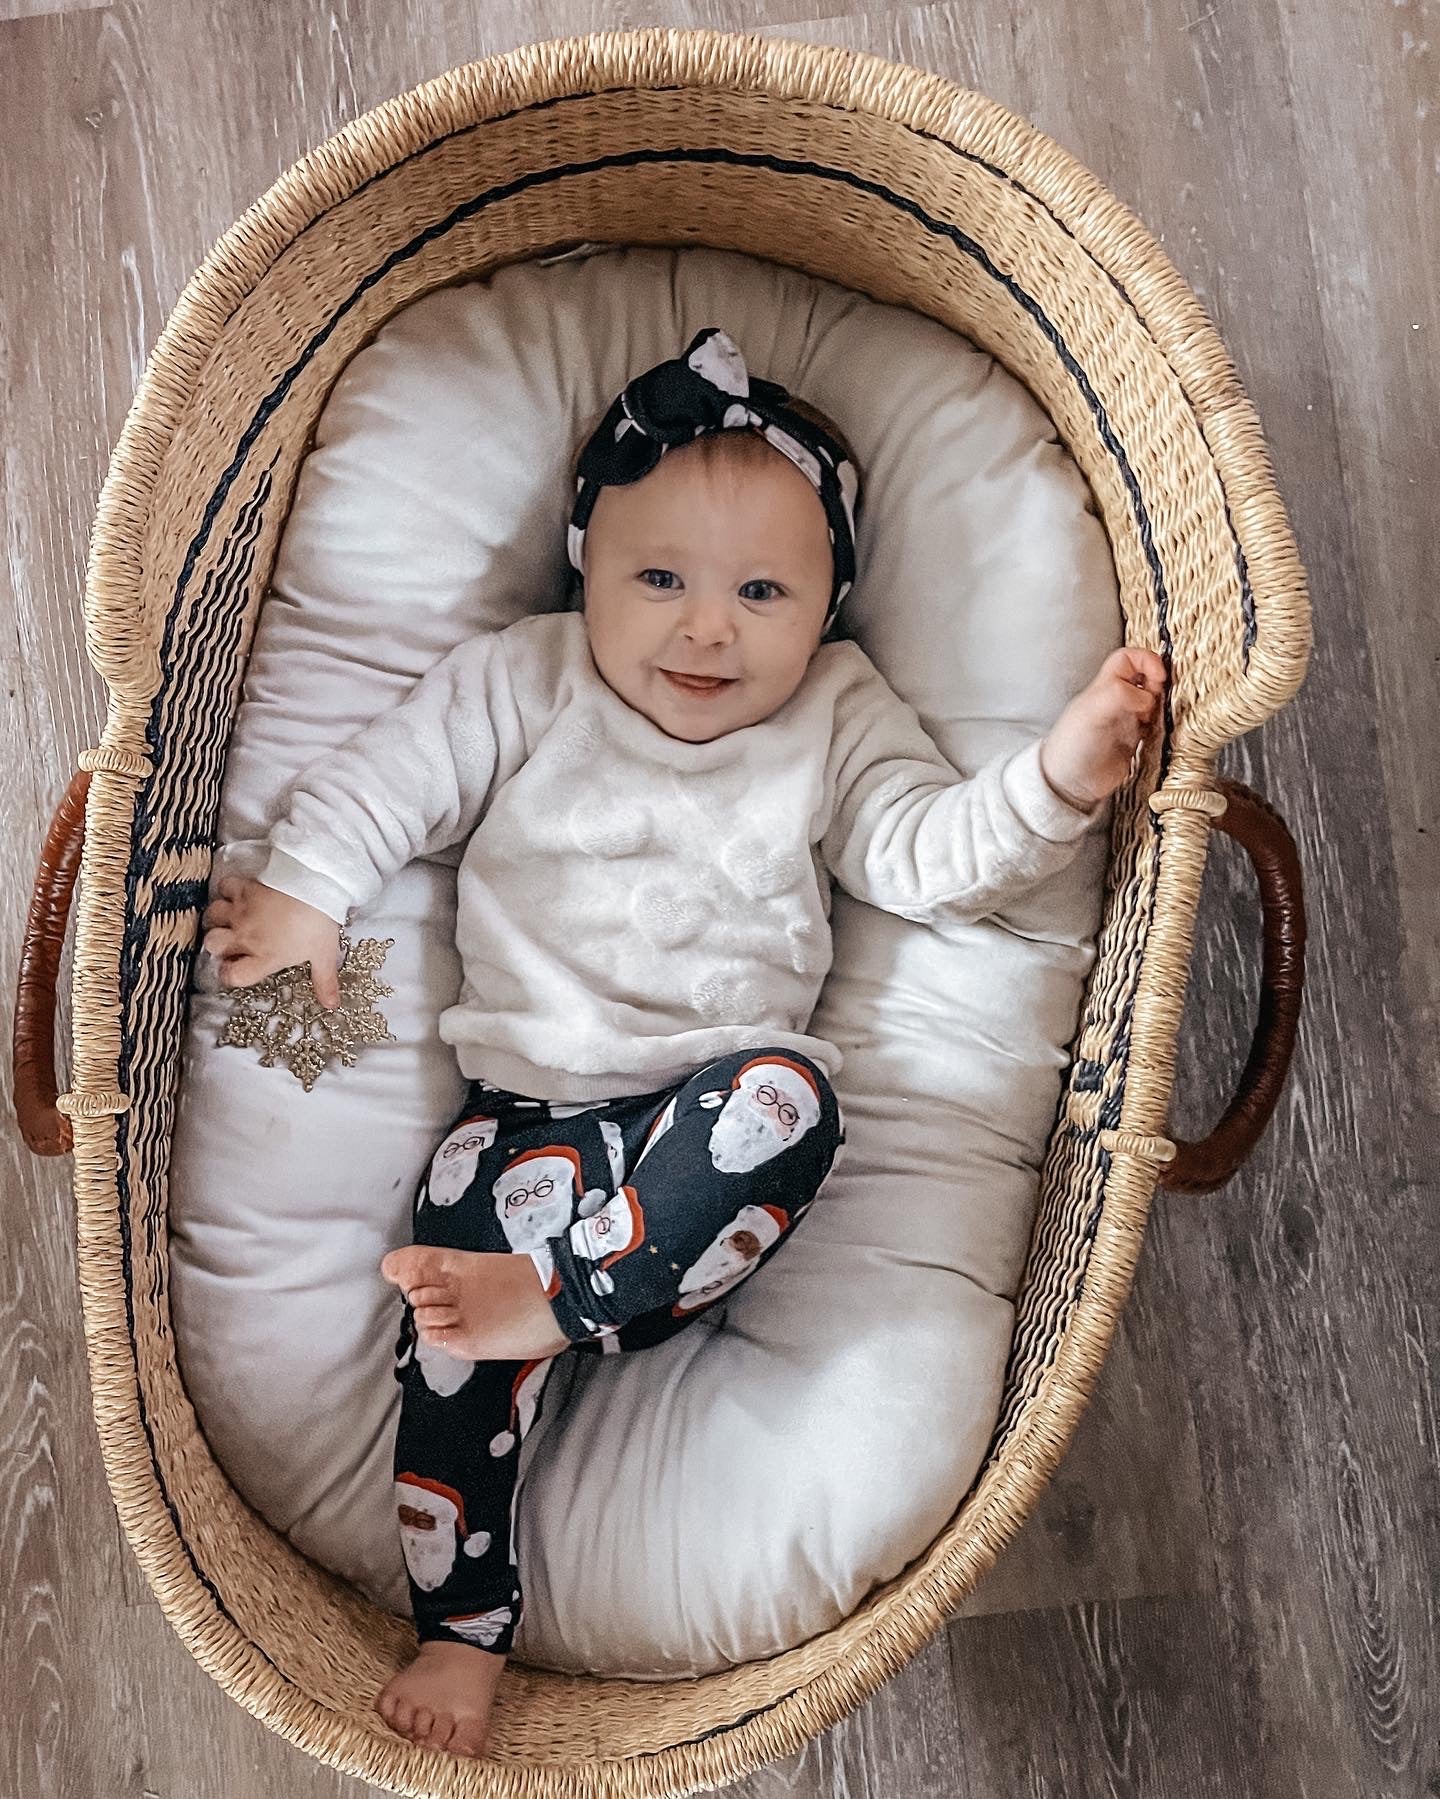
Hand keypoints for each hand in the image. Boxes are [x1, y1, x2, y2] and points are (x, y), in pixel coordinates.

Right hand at [201, 875, 343, 1008]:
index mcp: (264, 957)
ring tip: (230, 918)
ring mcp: (241, 912)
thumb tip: (331, 1005)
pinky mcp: (244, 889)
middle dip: (217, 945)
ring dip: (218, 918)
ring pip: (212, 916)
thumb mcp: (324, 956)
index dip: (228, 974)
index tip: (234, 969)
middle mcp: (246, 937)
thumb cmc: (319, 923)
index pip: (233, 975)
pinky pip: (223, 888)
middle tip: (231, 942)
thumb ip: (324, 982)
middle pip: (212, 944)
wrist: (316, 886)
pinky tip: (237, 893)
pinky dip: (226, 889)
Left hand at [1039, 648, 1167, 811]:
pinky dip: (1162, 726)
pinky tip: (1156, 735)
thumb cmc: (1071, 748)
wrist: (1069, 785)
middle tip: (1156, 702)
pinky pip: (1156, 726)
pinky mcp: (1134, 741)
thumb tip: (1148, 696)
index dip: (1147, 660)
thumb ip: (1119, 695)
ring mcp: (1127, 721)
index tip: (1159, 677)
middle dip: (1159, 685)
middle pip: (1147, 678)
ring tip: (1154, 720)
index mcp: (1104, 687)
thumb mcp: (1091, 713)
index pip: (1128, 658)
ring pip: (1154, 702)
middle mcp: (1117, 701)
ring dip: (1162, 707)